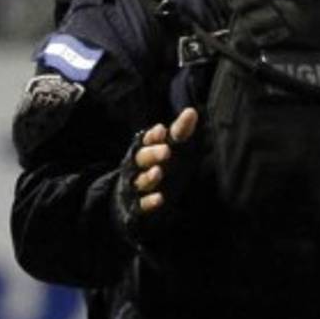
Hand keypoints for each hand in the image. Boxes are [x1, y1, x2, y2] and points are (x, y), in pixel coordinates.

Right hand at [114, 107, 198, 240]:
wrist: (128, 201)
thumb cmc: (156, 167)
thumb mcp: (170, 148)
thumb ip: (180, 132)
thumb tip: (192, 111)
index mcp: (144, 150)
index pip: (146, 141)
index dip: (153, 137)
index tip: (161, 130)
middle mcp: (137, 167)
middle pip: (141, 158)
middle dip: (152, 154)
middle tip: (166, 150)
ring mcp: (135, 187)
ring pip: (139, 181)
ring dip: (148, 177)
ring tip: (159, 172)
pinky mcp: (136, 207)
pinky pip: (140, 205)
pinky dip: (149, 202)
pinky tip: (160, 199)